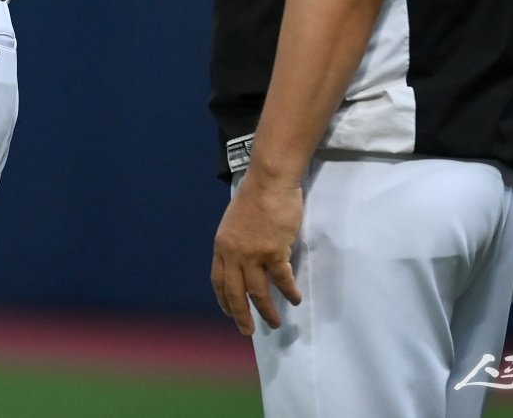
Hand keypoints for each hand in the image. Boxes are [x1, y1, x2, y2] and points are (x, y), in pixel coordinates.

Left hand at [211, 172, 303, 334]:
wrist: (269, 180)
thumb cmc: (255, 195)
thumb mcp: (234, 220)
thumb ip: (236, 242)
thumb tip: (244, 259)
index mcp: (222, 245)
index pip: (218, 280)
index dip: (223, 299)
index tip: (229, 312)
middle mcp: (233, 253)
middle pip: (235, 292)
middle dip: (241, 315)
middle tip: (248, 331)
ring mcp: (253, 254)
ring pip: (258, 293)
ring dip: (267, 311)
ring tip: (275, 323)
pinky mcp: (274, 252)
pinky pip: (282, 280)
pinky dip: (289, 293)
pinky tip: (294, 299)